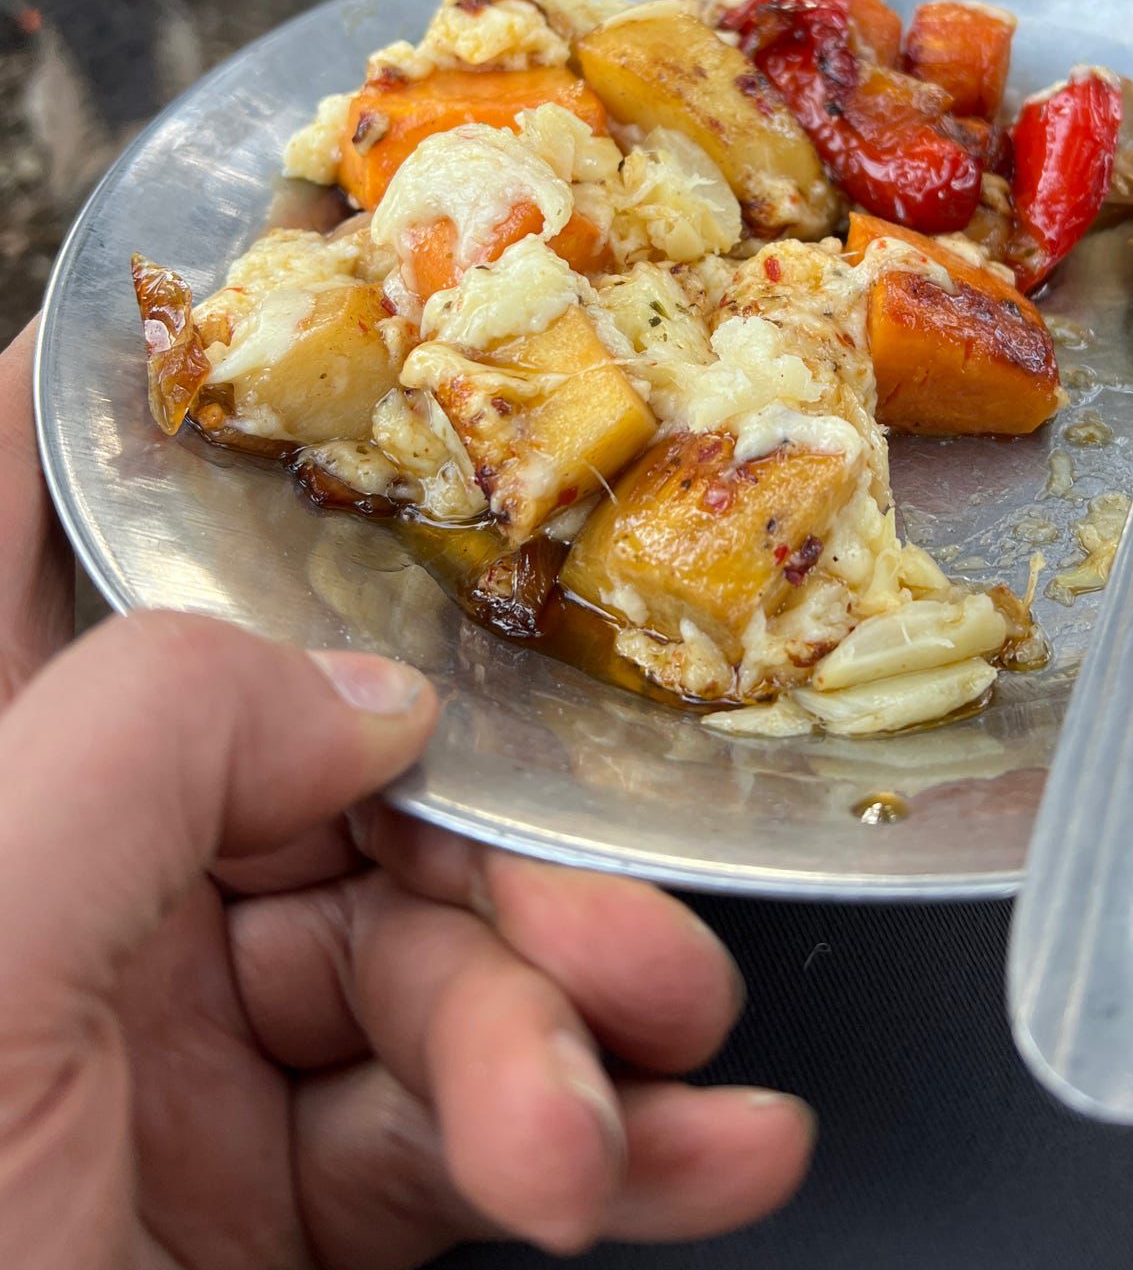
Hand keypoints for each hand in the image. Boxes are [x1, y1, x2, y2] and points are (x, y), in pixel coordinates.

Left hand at [0, 322, 812, 1264]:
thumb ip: (147, 753)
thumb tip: (362, 691)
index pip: (26, 507)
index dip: (161, 398)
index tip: (338, 319)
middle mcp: (56, 877)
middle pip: (313, 761)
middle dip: (494, 847)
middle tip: (631, 941)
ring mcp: (159, 1042)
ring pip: (411, 953)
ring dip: (566, 1019)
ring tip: (675, 1090)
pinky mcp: (253, 1198)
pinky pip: (442, 1135)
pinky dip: (584, 1143)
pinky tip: (697, 1155)